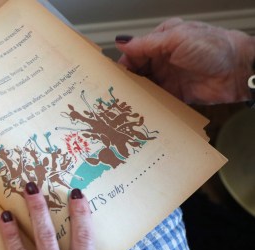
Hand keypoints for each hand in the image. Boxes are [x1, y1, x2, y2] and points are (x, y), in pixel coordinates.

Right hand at [115, 18, 254, 103]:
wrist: (237, 70)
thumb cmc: (213, 47)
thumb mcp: (176, 39)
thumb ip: (146, 44)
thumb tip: (121, 42)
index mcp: (162, 41)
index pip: (135, 52)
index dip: (123, 64)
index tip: (113, 76)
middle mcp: (164, 59)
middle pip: (137, 71)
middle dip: (127, 81)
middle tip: (115, 92)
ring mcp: (169, 77)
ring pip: (144, 87)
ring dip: (136, 94)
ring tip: (123, 104)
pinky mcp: (175, 94)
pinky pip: (156, 101)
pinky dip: (148, 105)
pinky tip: (139, 110)